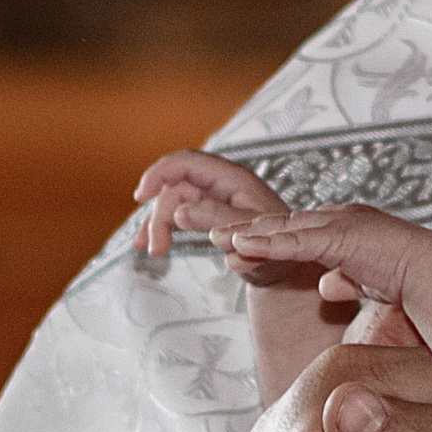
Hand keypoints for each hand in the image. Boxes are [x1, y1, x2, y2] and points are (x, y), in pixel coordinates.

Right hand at [131, 149, 289, 261]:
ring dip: (156, 224)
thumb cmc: (280, 249)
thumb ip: (216, 219)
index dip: (160, 173)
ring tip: (149, 251)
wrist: (290, 269)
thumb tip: (179, 211)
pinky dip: (162, 229)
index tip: (142, 195)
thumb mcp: (251, 234)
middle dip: (160, 215)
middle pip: (176, 186)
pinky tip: (148, 245)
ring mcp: (213, 200)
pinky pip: (178, 216)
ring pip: (173, 202)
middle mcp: (220, 185)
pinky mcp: (208, 216)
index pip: (188, 162)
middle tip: (156, 248)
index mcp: (233, 179)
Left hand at [228, 200, 424, 311]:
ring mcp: (340, 225)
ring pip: (281, 228)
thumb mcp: (370, 284)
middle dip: (242, 225)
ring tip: (212, 235)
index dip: (262, 238)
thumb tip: (325, 285)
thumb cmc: (414, 284)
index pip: (294, 234)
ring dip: (244, 231)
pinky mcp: (342, 238)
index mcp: (344, 231)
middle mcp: (339, 219)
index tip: (232, 244)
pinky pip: (296, 242)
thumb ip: (346, 280)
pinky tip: (239, 244)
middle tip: (207, 229)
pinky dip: (266, 243)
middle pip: (279, 223)